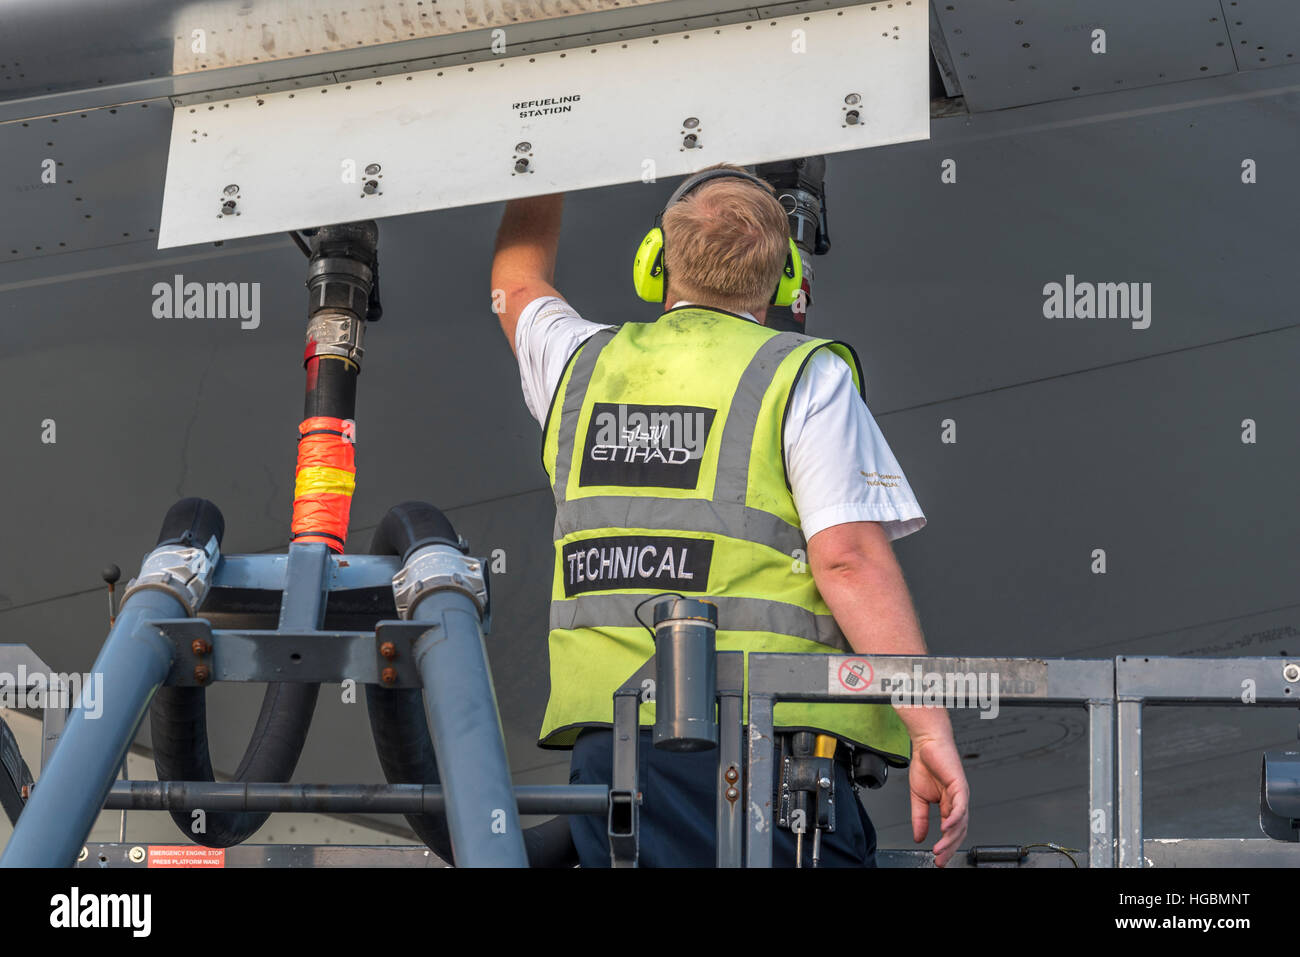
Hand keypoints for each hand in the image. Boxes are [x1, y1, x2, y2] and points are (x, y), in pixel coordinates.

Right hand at [908, 734, 969, 867]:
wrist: (927, 742)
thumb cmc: (926, 764)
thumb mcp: (917, 797)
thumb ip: (919, 818)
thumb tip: (918, 836)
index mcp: (949, 805)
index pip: (951, 831)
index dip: (944, 846)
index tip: (937, 859)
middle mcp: (958, 801)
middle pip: (958, 831)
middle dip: (949, 847)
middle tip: (940, 859)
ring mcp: (961, 794)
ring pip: (960, 821)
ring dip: (950, 837)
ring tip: (940, 848)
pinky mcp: (960, 785)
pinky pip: (960, 806)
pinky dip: (954, 818)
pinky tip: (946, 828)